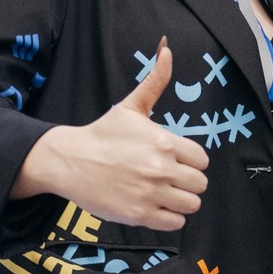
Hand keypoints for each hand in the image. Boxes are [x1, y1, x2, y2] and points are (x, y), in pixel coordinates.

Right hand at [13, 38, 210, 226]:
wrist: (70, 161)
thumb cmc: (103, 134)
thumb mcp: (130, 106)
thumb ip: (155, 81)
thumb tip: (168, 50)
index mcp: (164, 142)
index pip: (202, 160)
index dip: (191, 161)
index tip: (176, 160)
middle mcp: (161, 169)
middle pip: (199, 184)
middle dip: (187, 182)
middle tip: (169, 178)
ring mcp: (151, 194)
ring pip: (191, 205)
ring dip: (180, 201)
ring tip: (163, 193)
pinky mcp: (139, 215)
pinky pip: (175, 223)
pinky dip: (169, 217)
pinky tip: (155, 206)